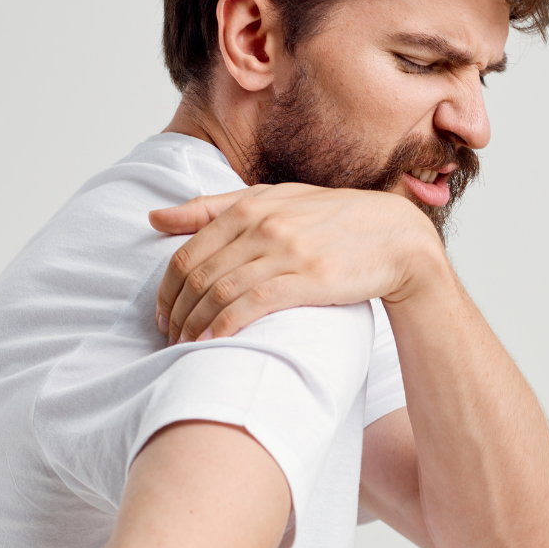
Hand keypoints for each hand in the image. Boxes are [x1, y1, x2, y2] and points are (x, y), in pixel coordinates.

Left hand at [150, 183, 444, 343]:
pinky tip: (213, 343)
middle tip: (170, 337)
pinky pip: (251, 305)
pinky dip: (224, 326)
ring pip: (219, 292)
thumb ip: (212, 208)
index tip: (163, 315)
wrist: (394, 237)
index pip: (187, 252)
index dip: (167, 290)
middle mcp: (263, 225)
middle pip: (198, 276)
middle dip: (176, 313)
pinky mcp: (307, 278)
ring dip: (195, 325)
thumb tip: (154, 218)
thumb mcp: (273, 201)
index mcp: (249, 206)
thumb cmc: (331, 220)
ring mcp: (285, 251)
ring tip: (186, 347)